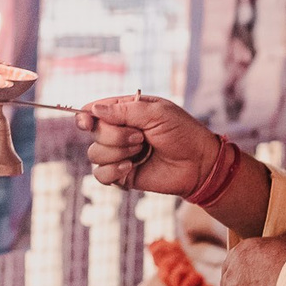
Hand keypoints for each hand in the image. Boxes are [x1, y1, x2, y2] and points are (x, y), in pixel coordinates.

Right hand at [77, 95, 215, 193]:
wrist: (199, 164)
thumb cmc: (182, 133)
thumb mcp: (157, 113)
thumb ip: (124, 110)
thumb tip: (94, 110)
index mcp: (126, 111)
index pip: (94, 110)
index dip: (86, 115)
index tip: (86, 121)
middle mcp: (119, 132)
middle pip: (94, 132)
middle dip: (115, 136)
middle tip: (141, 138)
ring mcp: (119, 154)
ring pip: (94, 154)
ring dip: (117, 152)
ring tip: (141, 151)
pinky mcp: (122, 175)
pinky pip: (100, 175)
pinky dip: (112, 171)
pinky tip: (131, 168)